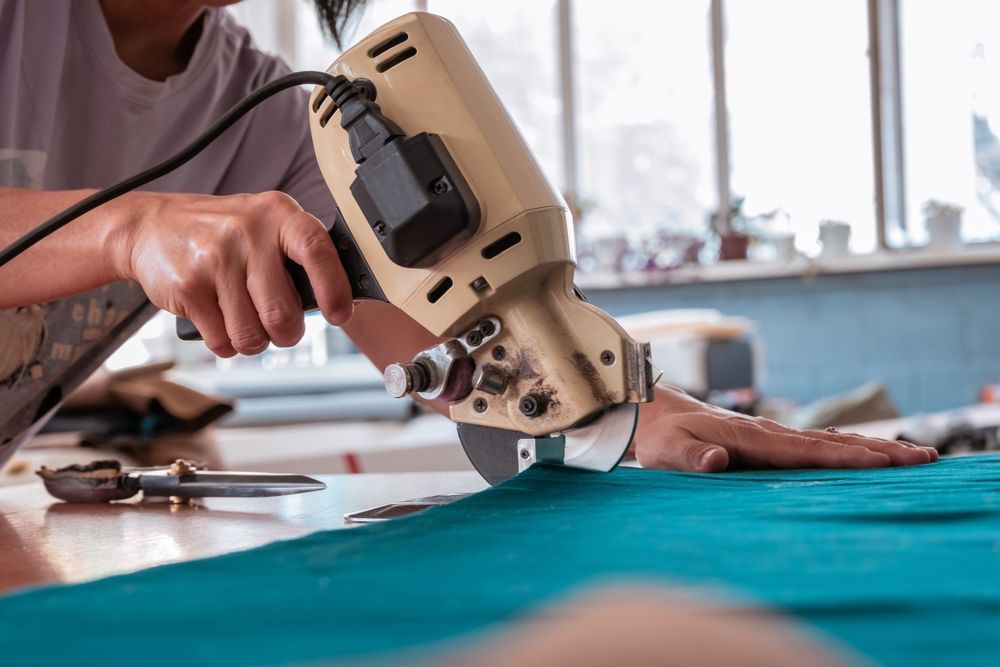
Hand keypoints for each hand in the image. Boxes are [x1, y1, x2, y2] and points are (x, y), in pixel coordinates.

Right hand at [112, 190, 351, 356]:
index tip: (340, 313)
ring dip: (253, 341)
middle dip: (286, 333)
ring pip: (251, 334)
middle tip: (280, 328)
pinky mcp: (189, 287)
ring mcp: (216, 259)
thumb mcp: (263, 225)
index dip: (334, 288)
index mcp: (277, 213)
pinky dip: (225, 342)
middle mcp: (248, 233)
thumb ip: (297, 255)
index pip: (316, 249)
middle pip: (282, 312)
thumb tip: (337, 300)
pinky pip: (221, 340)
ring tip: (245, 321)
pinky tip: (219, 319)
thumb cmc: (220, 232)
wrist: (150, 225)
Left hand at [634, 385, 937, 471]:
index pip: (804, 450)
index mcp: (749, 437)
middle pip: (831, 443)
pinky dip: (848, 448)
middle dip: (877, 451)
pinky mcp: (769, 441)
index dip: (843, 457)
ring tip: (915, 455)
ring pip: (830, 441)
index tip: (881, 461)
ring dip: (872, 448)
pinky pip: (816, 445)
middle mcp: (767, 433)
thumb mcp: (666, 450)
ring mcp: (771, 435)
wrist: (652, 412)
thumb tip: (717, 460)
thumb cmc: (660, 436)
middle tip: (924, 458)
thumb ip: (690, 458)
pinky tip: (870, 454)